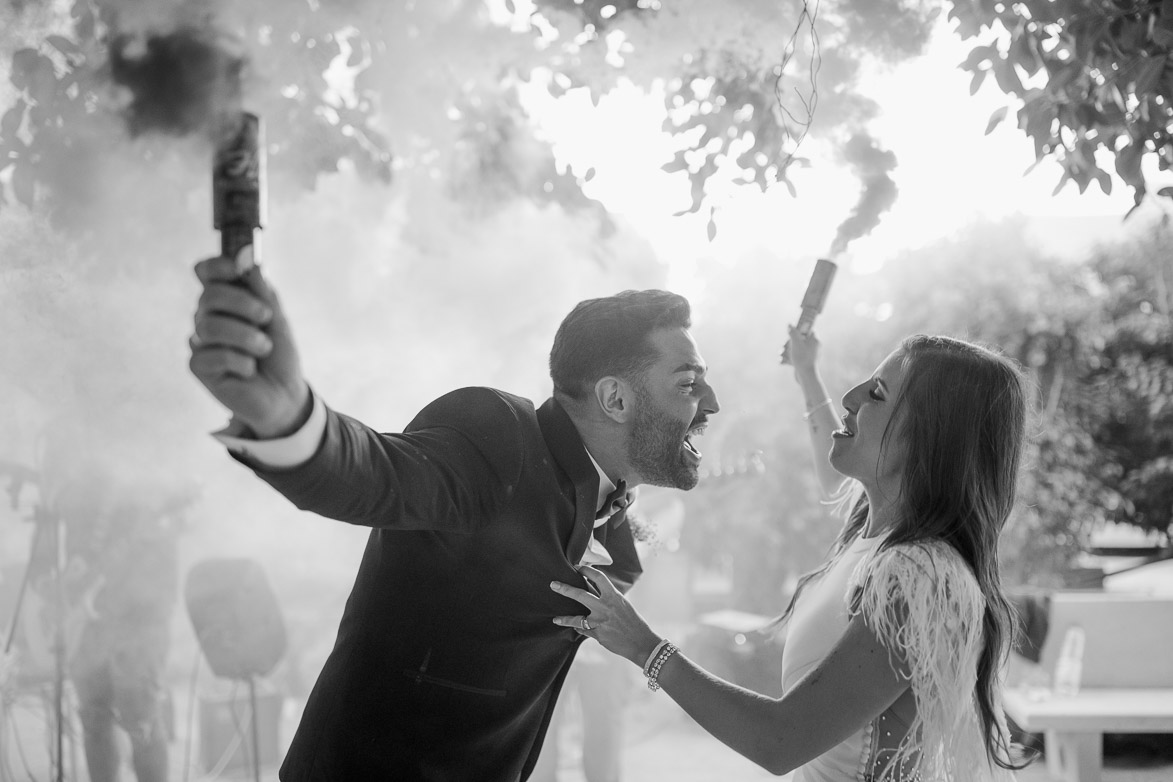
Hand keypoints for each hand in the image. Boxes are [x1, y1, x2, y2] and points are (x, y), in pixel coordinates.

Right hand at [189, 257, 309, 437]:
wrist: (285, 395)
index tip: (237, 269)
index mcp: (226, 301)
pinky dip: (240, 361)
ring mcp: (200, 342)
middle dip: (242, 304)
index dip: (216, 266)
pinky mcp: (198, 367)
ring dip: (246, 336)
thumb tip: (249, 259)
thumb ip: (262, 291)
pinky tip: (249, 371)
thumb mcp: (276, 319)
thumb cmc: (279, 356)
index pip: (205, 272)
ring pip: (209, 325)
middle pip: (208, 295)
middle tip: (266, 318)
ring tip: (264, 348)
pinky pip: (211, 354)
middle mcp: (208, 317)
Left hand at [551, 567, 660, 666]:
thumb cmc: (634, 622)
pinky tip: (573, 628)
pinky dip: (579, 629)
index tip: (577, 567)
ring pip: (576, 618)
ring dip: (565, 618)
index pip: (598, 577)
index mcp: (614, 596)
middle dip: (565, 589)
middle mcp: (605, 607)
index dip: (586, 570)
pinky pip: (584, 630)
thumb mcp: (623, 605)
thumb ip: (608, 599)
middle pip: (580, 594)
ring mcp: (600, 621)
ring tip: (556, 618)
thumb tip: (593, 592)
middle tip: (553, 585)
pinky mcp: (598, 635)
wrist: (641, 642)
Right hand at [783, 324, 820, 374]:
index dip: (799, 330)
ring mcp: (810, 355)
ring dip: (787, 351)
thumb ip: (793, 332)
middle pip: (800, 340)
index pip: (808, 330)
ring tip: (781, 354)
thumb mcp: (796, 343)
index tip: (792, 333)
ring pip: (797, 349)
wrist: (806, 375)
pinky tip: (782, 361)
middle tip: (784, 346)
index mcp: (815, 340)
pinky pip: (797, 357)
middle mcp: (814, 347)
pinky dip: (790, 359)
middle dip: (790, 343)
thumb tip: (790, 324)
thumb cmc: (802, 358)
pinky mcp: (806, 363)